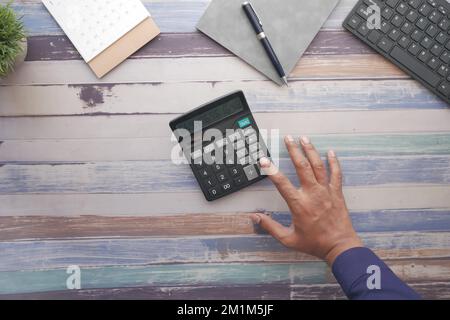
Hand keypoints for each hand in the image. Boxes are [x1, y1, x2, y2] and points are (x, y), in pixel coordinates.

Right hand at [252, 136, 362, 264]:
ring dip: (311, 151)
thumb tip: (255, 217)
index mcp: (299, 204)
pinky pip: (336, 174)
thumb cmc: (314, 243)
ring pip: (318, 166)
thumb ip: (270, 226)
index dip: (271, 170)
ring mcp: (326, 192)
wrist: (340, 247)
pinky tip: (331, 153)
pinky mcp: (337, 193)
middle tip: (288, 138)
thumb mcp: (288, 238)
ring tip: (304, 139)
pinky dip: (334, 162)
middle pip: (302, 167)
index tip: (264, 160)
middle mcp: (312, 194)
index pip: (281, 183)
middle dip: (294, 150)